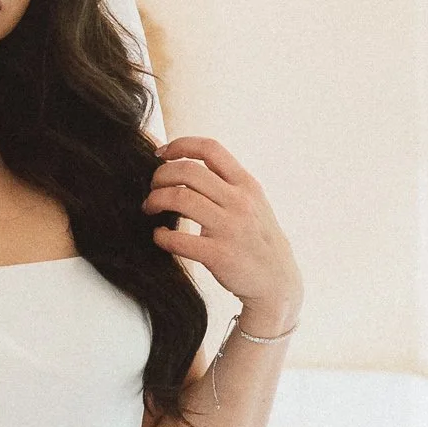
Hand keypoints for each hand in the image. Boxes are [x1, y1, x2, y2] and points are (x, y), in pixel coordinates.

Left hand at [144, 137, 302, 333]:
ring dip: (155, 201)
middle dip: (160, 175)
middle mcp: (239, 202)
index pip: (210, 149)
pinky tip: (159, 236)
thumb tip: (189, 167)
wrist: (277, 281)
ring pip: (179, 199)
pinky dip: (161, 236)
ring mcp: (229, 228)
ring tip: (150, 209)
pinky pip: (179, 240)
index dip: (180, 145)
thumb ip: (228, 183)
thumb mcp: (253, 202)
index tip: (160, 154)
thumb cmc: (257, 239)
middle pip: (188, 171)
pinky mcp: (219, 255)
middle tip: (152, 187)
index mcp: (246, 184)